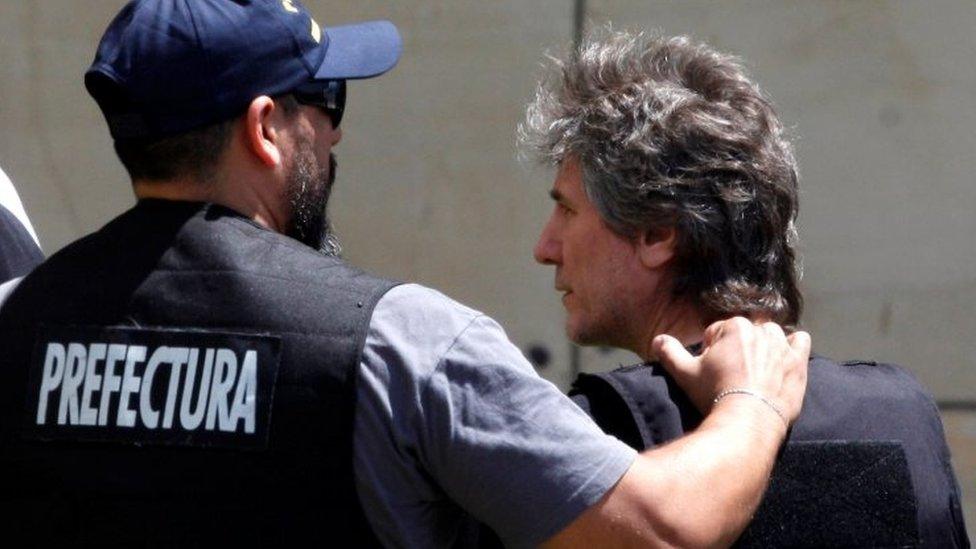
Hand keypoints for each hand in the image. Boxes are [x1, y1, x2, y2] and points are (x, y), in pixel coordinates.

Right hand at [652, 317, 809, 424]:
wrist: (747, 421)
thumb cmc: (714, 395)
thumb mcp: (684, 374)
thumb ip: (669, 352)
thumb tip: (658, 339)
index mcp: (734, 327)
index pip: (718, 332)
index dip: (712, 352)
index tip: (712, 371)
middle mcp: (761, 330)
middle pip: (745, 334)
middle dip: (738, 349)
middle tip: (731, 375)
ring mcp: (783, 346)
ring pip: (772, 336)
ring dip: (764, 348)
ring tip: (755, 372)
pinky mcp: (798, 362)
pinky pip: (800, 342)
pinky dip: (793, 347)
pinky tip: (783, 362)